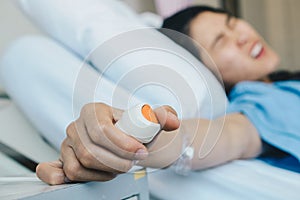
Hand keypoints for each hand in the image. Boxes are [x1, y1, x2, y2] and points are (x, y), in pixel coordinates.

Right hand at [36, 103, 179, 184]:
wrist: (125, 139)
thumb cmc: (136, 130)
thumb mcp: (151, 121)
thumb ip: (163, 116)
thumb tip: (171, 119)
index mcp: (93, 111)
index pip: (102, 130)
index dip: (122, 145)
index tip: (140, 152)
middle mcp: (77, 126)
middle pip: (91, 151)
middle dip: (116, 162)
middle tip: (132, 164)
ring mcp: (67, 144)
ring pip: (80, 166)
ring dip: (103, 172)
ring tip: (118, 168)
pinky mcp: (63, 159)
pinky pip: (55, 170)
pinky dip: (61, 176)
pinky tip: (74, 177)